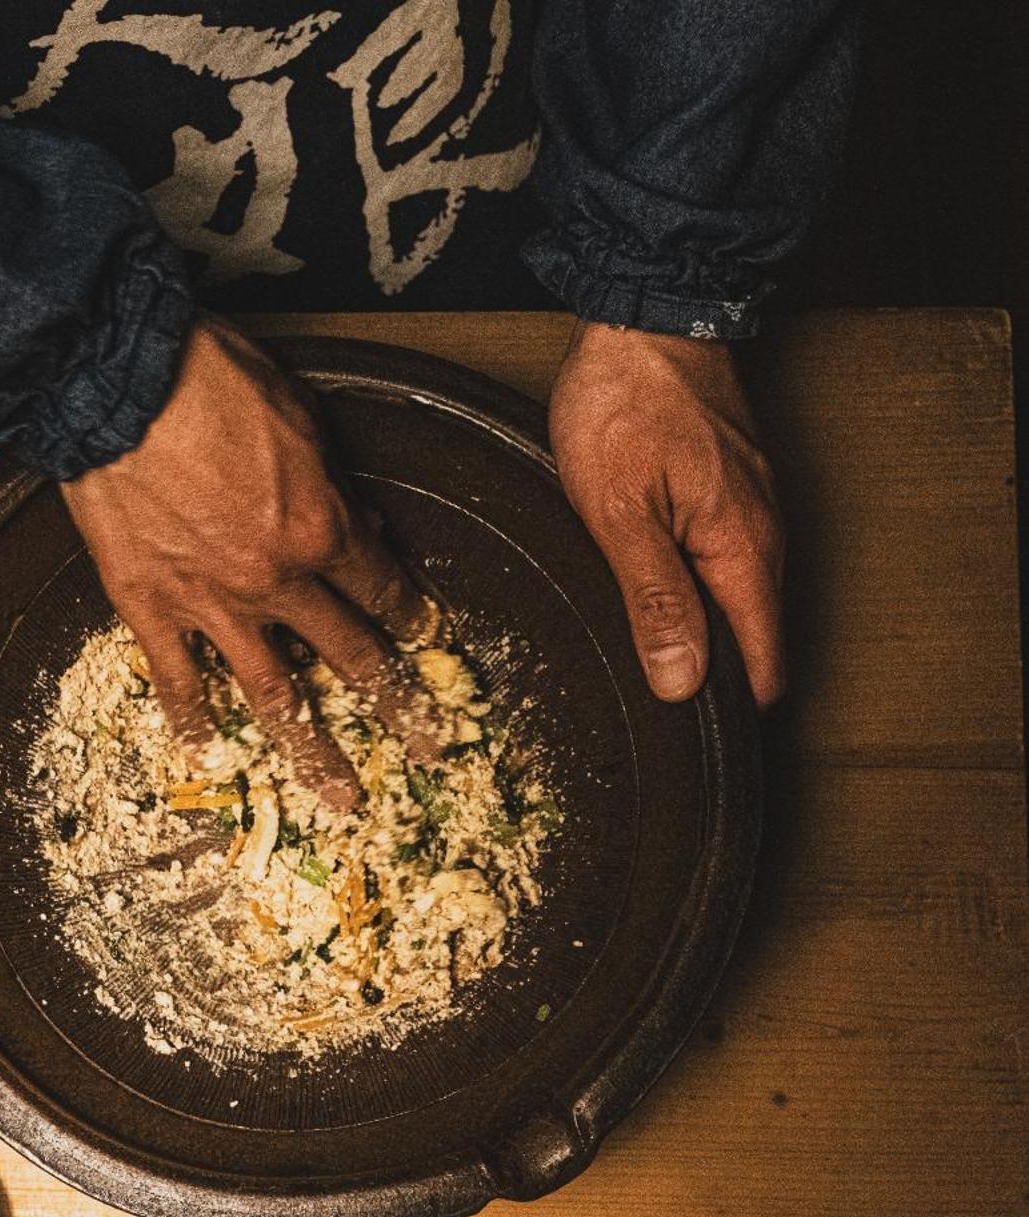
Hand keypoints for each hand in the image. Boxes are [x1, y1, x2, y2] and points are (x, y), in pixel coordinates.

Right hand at [61, 316, 437, 806]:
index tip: (422, 634)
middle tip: (428, 744)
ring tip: (340, 796)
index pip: (380, 586)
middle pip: (350, 654)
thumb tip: (351, 517)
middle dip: (397, 703)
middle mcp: (275, 581)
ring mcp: (210, 603)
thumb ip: (330, 479)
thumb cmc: (205, 379)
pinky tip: (211, 758)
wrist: (115, 384)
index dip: (409, 613)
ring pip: (274, 694)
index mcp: (320, 528)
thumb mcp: (298, 414)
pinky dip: (194, 722)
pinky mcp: (148, 606)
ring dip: (313, 750)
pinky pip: (177, 680)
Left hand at [547, 320, 784, 707]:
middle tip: (640, 695)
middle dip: (704, 674)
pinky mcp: (730, 493)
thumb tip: (681, 681)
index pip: (761, 666)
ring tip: (639, 647)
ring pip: (733, 601)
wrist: (643, 320)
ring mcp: (750, 513)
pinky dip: (690, 586)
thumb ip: (655, 599)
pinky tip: (648, 586)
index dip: (723, 708)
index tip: (679, 732)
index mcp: (743, 553)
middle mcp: (762, 538)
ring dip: (694, 628)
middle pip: (749, 641)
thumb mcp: (619, 512)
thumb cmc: (624, 404)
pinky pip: (721, 561)